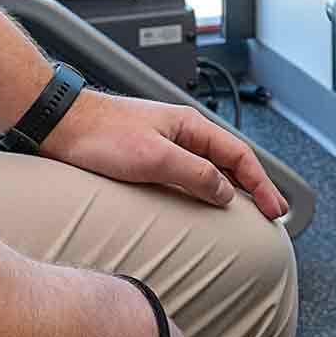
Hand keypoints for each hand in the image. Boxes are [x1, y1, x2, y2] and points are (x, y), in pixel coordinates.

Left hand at [40, 90, 289, 220]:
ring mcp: (164, 144)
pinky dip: (205, 189)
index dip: (261, 184)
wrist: (60, 124)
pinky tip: (202, 202)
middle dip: (254, 186)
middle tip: (272, 212)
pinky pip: (188, 174)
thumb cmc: (100, 134)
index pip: (239, 155)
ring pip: (209, 168)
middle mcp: (181, 132)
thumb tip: (225, 192)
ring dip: (231, 188)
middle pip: (229, 161)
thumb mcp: (154, 158)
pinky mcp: (146, 157)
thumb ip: (194, 174)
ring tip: (245, 211)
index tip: (275, 209)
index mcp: (190, 126)